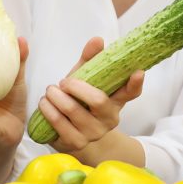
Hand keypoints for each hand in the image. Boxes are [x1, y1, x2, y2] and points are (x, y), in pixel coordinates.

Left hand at [36, 36, 143, 152]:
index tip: (137, 71)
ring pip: (73, 111)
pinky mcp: (75, 143)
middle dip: (76, 87)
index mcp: (115, 102)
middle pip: (98, 101)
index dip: (135, 84)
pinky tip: (44, 103)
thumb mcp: (85, 80)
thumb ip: (90, 60)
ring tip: (49, 91)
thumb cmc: (79, 102)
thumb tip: (97, 40)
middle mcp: (109, 119)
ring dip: (56, 97)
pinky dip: (48, 110)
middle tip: (63, 82)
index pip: (131, 93)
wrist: (69, 136)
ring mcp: (93, 133)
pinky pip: (59, 123)